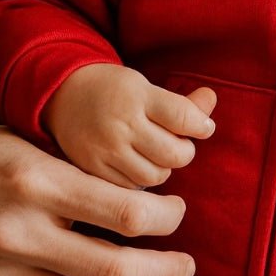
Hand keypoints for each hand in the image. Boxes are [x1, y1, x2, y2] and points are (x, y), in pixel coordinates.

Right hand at [0, 125, 195, 275]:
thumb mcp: (35, 143)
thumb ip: (86, 170)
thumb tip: (147, 190)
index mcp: (39, 181)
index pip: (125, 212)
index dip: (166, 218)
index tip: (178, 212)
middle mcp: (21, 233)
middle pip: (115, 271)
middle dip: (164, 271)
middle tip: (188, 264)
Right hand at [44, 64, 216, 188]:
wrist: (63, 95)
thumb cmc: (114, 90)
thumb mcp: (146, 86)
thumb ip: (181, 102)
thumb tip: (212, 100)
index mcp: (137, 96)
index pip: (183, 116)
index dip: (201, 124)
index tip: (204, 127)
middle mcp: (121, 124)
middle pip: (174, 153)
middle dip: (183, 151)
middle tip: (177, 144)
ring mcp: (105, 150)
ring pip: (156, 176)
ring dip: (163, 168)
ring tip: (155, 155)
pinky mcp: (91, 171)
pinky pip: (131, 189)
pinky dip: (140, 182)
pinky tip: (134, 166)